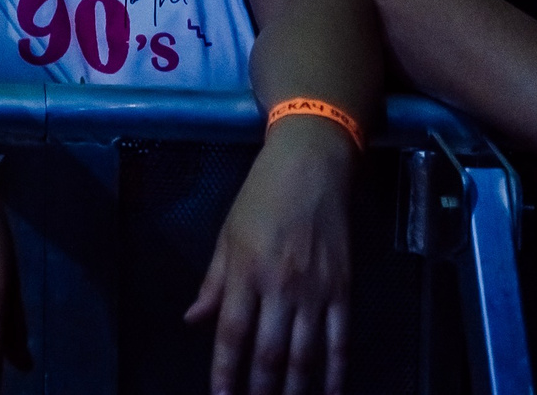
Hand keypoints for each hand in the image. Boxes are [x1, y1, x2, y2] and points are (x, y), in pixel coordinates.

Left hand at [184, 123, 354, 394]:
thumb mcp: (227, 234)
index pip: (232, 335)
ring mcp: (315, 290)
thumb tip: (193, 321)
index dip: (226, 373)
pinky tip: (329, 392)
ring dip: (295, 388)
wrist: (311, 165)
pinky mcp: (344, 288)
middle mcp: (279, 286)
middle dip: (261, 389)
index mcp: (245, 271)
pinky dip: (336, 371)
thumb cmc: (261, 197)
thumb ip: (212, 283)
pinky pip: (340, 339)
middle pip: (269, 353)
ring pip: (305, 354)